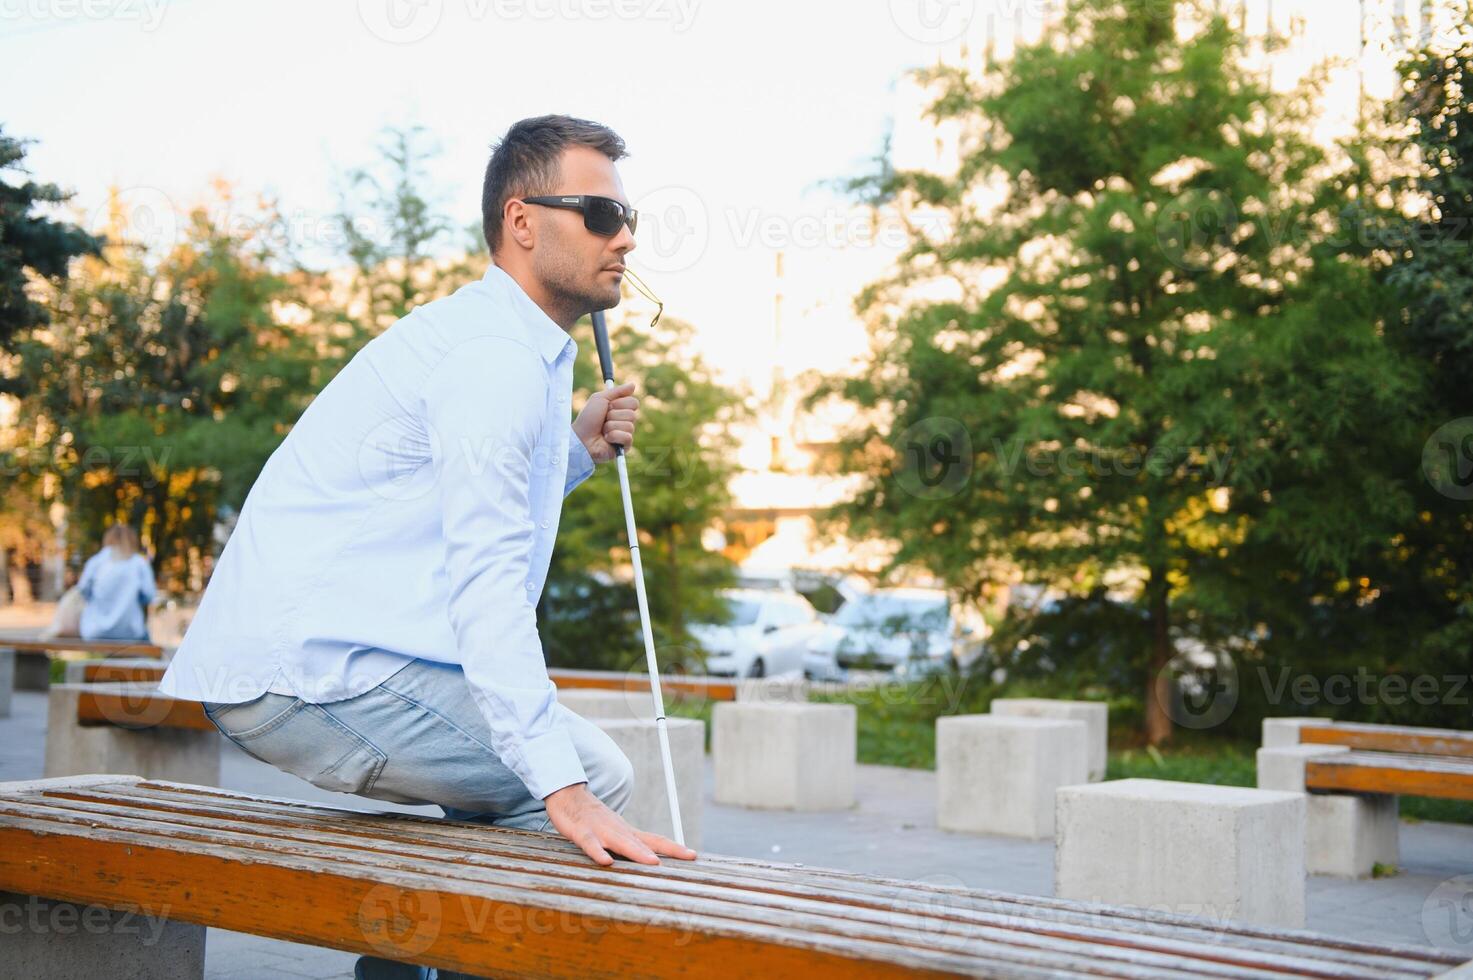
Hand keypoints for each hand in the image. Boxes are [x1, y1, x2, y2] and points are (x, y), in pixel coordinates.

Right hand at [543, 782, 695, 866]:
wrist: (568, 796)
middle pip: (646, 841)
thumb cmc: (593, 819)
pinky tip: (606, 862)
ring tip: (654, 862)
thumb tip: (649, 861)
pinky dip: (598, 852)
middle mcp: (619, 830)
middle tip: (688, 856)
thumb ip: (630, 847)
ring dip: (638, 852)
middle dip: (667, 849)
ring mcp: (601, 830)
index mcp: (627, 832)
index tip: (694, 855)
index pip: (656, 839)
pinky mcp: (582, 832)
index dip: (675, 847)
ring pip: (622, 842)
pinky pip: (590, 844)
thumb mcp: (614, 833)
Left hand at [572, 380, 638, 463]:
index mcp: (621, 409)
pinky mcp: (625, 446)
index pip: (633, 402)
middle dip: (614, 415)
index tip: (608, 406)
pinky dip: (614, 436)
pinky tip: (606, 439)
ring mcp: (626, 434)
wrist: (581, 437)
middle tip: (604, 419)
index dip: (620, 403)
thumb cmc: (588, 419)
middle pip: (632, 414)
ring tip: (603, 430)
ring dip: (611, 426)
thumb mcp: (599, 399)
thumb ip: (617, 391)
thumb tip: (633, 384)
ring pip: (629, 425)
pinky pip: (627, 437)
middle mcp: (625, 421)